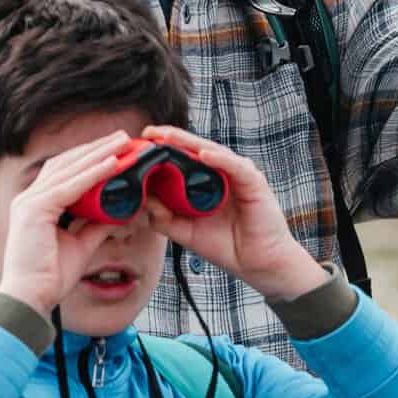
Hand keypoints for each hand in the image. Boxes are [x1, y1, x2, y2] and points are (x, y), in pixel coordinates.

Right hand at [0, 132, 141, 319]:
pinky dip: (93, 173)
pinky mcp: (35, 210)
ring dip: (99, 153)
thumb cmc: (49, 276)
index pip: (64, 171)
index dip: (89, 158)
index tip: (115, 150)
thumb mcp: (80, 245)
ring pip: (70, 169)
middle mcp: (29, 198)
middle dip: (96, 148)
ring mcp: (29, 201)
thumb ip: (96, 226)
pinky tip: (112, 163)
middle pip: (67, 163)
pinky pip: (71, 186)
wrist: (29, 298)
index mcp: (36, 205)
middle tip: (123, 137)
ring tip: (123, 142)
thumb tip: (118, 212)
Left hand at [138, 126, 327, 302]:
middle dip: (171, 139)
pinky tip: (202, 155)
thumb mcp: (186, 232)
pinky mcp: (254, 182)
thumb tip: (142, 202)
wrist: (257, 265)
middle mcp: (223, 172)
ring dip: (189, 143)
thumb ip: (164, 219)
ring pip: (212, 151)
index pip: (183, 158)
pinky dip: (219, 159)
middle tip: (148, 132)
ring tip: (168, 137)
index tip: (140, 144)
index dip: (162, 150)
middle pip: (194, 149)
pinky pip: (234, 166)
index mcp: (207, 181)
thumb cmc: (227, 246)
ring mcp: (239, 174)